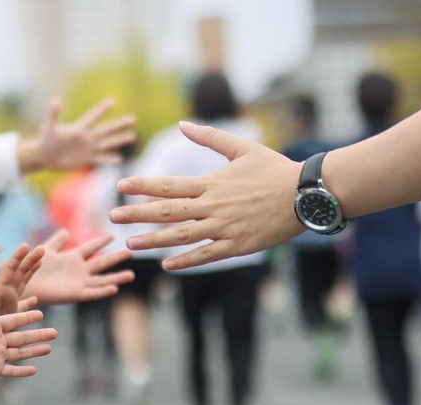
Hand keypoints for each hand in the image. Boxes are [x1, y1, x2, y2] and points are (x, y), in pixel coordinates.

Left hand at [0, 243, 43, 316]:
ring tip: (41, 261)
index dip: (17, 258)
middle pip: (19, 273)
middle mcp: (3, 294)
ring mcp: (6, 304)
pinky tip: (34, 299)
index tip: (26, 245)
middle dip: (29, 260)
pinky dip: (28, 303)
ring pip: (21, 285)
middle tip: (42, 248)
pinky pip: (20, 307)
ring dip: (31, 273)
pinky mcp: (8, 316)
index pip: (8, 270)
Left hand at [0, 287, 56, 378]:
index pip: (14, 320)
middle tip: (55, 332)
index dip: (27, 317)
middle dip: (38, 335)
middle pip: (22, 337)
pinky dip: (21, 371)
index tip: (41, 313)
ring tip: (49, 348)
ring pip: (20, 353)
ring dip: (35, 351)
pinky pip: (10, 370)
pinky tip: (34, 370)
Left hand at [17, 98, 135, 172]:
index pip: (93, 117)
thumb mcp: (49, 128)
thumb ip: (53, 115)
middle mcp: (86, 137)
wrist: (45, 156)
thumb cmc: (45, 140)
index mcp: (78, 128)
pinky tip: (120, 158)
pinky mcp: (86, 159)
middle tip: (133, 118)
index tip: (112, 101)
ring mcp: (88, 148)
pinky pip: (100, 159)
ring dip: (119, 140)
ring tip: (132, 136)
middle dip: (119, 125)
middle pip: (106, 130)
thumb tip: (56, 100)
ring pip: (107, 144)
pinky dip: (109, 159)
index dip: (102, 110)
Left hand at [23, 229, 134, 303]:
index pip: (90, 248)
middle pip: (101, 263)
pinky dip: (102, 291)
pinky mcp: (74, 294)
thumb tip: (65, 231)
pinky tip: (114, 289)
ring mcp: (78, 282)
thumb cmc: (32, 266)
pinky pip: (91, 292)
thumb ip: (57, 242)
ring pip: (101, 280)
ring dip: (116, 278)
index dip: (101, 242)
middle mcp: (78, 270)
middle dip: (116, 258)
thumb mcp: (46, 250)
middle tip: (131, 251)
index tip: (113, 235)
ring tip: (131, 275)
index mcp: (71, 258)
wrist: (22, 281)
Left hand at [110, 121, 303, 269]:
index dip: (143, 186)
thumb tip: (181, 124)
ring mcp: (224, 227)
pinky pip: (206, 255)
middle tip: (112, 217)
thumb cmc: (275, 169)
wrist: (308, 194)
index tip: (120, 186)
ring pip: (181, 236)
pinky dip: (186, 260)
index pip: (169, 184)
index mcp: (211, 183)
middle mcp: (213, 206)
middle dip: (137, 215)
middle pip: (167, 211)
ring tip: (130, 244)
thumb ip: (210, 137)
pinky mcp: (237, 245)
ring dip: (154, 241)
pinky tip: (166, 265)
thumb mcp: (242, 147)